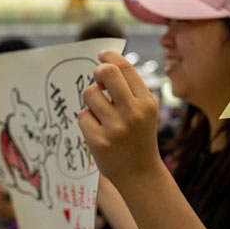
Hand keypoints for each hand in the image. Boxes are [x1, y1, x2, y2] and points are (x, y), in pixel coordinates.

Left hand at [78, 51, 160, 186]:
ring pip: (89, 94)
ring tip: (99, 111)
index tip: (102, 55)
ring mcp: (115, 128)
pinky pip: (83, 116)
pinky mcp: (99, 141)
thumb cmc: (139, 137)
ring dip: (91, 99)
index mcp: (146, 102)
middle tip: (97, 81)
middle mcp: (133, 113)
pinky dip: (87, 120)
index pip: (125, 68)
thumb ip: (129, 90)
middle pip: (106, 73)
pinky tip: (98, 130)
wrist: (140, 173)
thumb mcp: (145, 111)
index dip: (110, 56)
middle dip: (97, 73)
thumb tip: (104, 66)